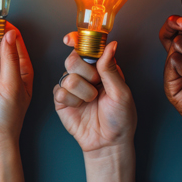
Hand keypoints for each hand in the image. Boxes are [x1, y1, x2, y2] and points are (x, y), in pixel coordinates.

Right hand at [53, 32, 135, 181]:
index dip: (78, 40)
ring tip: (92, 101)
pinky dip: (73, 101)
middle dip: (85, 72)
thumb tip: (111, 45)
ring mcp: (72, 86)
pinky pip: (60, 91)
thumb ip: (111, 68)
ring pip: (67, 77)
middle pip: (72, 59)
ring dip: (83, 92)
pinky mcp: (61, 99)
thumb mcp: (122, 92)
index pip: (87, 48)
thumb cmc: (121, 119)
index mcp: (101, 68)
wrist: (108, 142)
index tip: (71, 39)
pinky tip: (81, 107)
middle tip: (96, 84)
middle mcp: (85, 75)